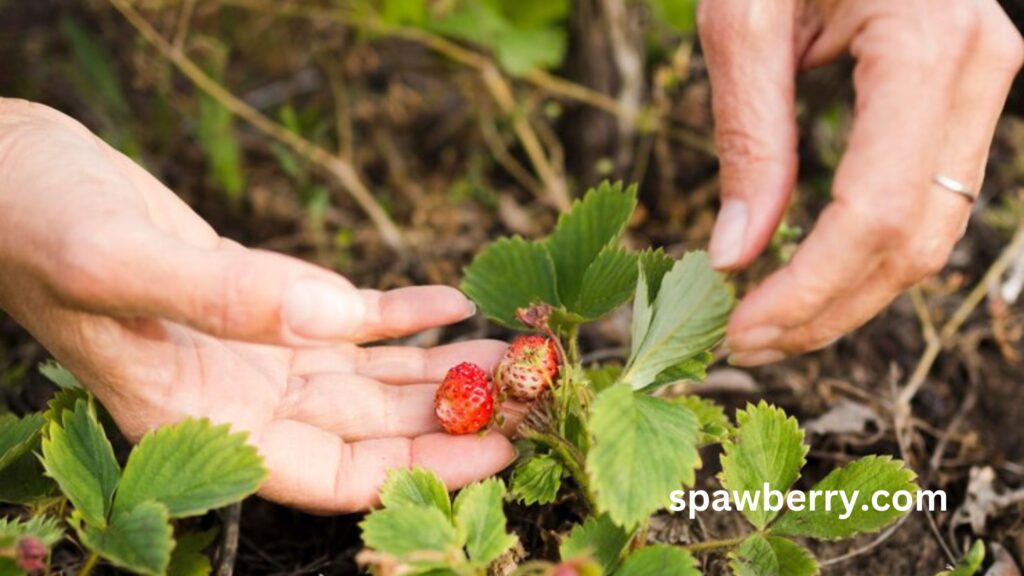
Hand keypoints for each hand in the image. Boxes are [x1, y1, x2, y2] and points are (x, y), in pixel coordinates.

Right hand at [0, 99, 514, 512]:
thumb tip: (332, 316)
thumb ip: (221, 296)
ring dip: (444, 365)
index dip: (420, 468)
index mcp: (199, 422)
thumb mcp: (114, 262)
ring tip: (518, 348)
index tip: (502, 444)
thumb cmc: (35, 223)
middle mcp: (237, 400)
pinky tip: (450, 300)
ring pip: (370, 377)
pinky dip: (401, 312)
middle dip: (455, 414)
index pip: (331, 476)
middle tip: (538, 390)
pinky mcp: (264, 303)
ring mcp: (255, 352)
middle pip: (371, 430)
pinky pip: (348, 319)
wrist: (13, 175)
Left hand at [699, 0, 1022, 364]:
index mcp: (932, 45)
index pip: (874, 213)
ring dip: (847, 294)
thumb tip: (737, 254)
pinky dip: (864, 253)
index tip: (738, 331)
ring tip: (767, 323)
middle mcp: (981, 69)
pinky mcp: (959, 97)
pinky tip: (805, 275)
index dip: (807, 290)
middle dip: (828, 309)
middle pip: (913, 239)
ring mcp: (982, 84)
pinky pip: (924, 199)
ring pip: (929, 232)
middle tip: (743, 342)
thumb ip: (749, 137)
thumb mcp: (743, 17)